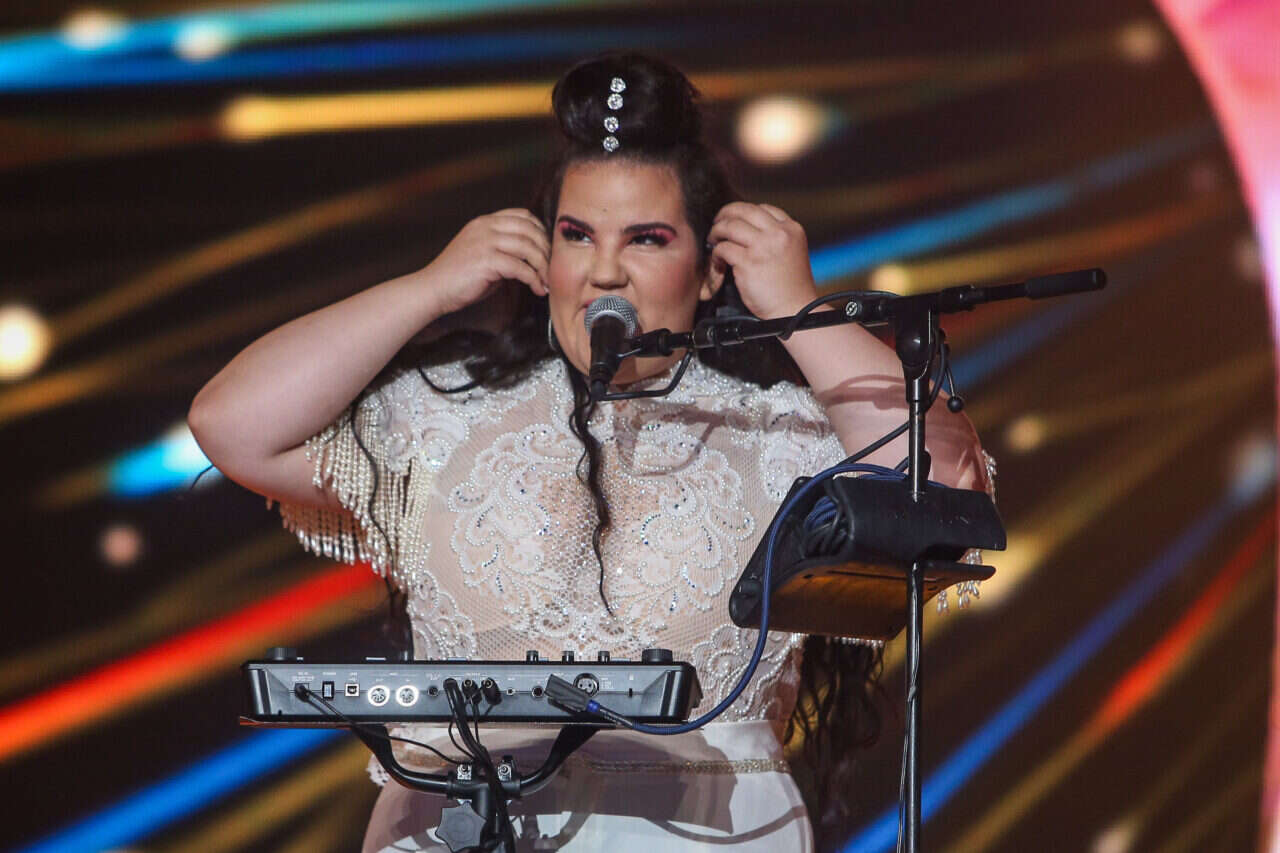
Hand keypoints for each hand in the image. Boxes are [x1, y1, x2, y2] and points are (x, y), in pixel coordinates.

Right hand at [420, 208, 549, 315]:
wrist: (432, 289)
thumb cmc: (457, 277)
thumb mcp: (482, 254)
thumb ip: (504, 249)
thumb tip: (532, 257)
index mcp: (484, 222)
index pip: (522, 215)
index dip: (540, 231)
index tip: (547, 250)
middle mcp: (485, 227)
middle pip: (530, 230)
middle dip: (546, 250)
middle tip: (552, 268)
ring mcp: (485, 242)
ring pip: (528, 248)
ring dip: (543, 266)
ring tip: (546, 281)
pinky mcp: (486, 261)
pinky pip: (521, 268)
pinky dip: (534, 279)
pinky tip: (537, 289)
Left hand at [708, 202, 817, 318]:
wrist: (794, 311)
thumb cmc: (790, 288)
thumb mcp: (791, 252)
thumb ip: (775, 237)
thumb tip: (746, 228)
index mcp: (791, 229)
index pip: (763, 208)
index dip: (744, 212)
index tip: (734, 220)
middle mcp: (779, 234)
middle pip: (743, 210)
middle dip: (725, 215)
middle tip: (716, 224)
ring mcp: (763, 247)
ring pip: (729, 226)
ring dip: (716, 232)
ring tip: (713, 241)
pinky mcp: (749, 263)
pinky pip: (723, 249)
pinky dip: (716, 255)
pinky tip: (718, 263)